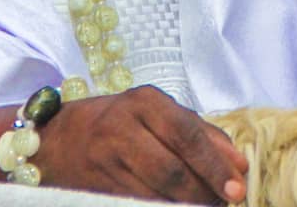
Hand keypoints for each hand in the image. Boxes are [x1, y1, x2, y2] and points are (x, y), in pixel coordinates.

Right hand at [37, 85, 247, 203]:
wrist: (57, 140)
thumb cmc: (120, 122)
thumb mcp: (158, 113)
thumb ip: (202, 134)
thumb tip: (239, 166)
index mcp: (144, 101)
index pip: (187, 134)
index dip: (214, 164)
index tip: (237, 187)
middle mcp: (122, 127)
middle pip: (171, 170)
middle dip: (203, 192)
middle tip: (224, 203)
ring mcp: (105, 160)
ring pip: (155, 194)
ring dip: (186, 206)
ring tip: (205, 206)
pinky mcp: (96, 188)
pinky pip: (137, 204)